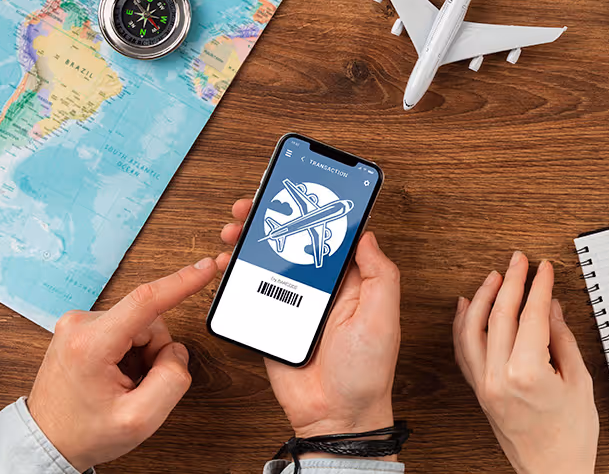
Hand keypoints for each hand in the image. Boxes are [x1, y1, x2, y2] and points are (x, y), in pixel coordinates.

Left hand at [27, 259, 217, 470]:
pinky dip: (129, 352)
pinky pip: (125, 329)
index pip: (146, 301)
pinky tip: (115, 374)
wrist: (47, 441)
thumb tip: (176, 352)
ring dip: (142, 353)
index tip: (207, 267)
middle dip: (155, 352)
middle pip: (149, 321)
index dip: (182, 282)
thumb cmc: (84, 432)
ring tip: (123, 381)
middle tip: (137, 383)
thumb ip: (172, 380)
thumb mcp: (139, 419)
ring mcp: (76, 324)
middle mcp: (79, 325)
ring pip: (140, 325)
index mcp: (90, 344)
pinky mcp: (80, 328)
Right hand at [220, 200, 400, 458]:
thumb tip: (368, 234)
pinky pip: (251, 292)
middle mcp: (322, 287)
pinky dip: (234, 276)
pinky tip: (224, 265)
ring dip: (248, 242)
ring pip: (267, 262)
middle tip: (249, 207)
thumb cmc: (367, 372)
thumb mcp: (384, 318)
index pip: (331, 234)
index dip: (312, 209)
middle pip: (292, 241)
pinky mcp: (273, 322)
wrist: (335, 417)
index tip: (294, 190)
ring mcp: (295, 304)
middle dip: (270, 219)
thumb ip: (380, 274)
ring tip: (232, 231)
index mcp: (352, 280)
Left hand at [453, 252, 597, 473]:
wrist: (553, 471)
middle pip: (500, 316)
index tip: (544, 268)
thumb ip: (562, 339)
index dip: (538, 286)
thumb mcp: (578, 381)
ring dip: (483, 298)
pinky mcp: (479, 392)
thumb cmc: (571, 436)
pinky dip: (463, 324)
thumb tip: (552, 308)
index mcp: (526, 372)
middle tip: (520, 260)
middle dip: (511, 282)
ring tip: (495, 276)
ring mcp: (484, 385)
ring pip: (474, 329)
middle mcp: (498, 376)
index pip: (530, 315)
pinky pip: (463, 350)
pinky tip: (467, 306)